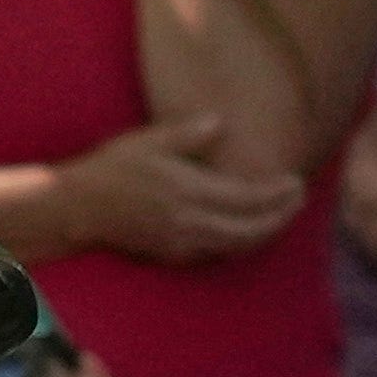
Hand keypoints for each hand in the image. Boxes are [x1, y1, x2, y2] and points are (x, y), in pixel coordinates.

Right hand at [59, 115, 301, 262]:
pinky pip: (216, 252)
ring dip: (264, 233)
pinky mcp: (171, 253)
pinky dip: (239, 242)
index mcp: (188, 191)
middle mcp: (189, 222)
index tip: (296, 182)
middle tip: (298, 200)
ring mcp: (181, 242)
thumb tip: (221, 122)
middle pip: (251, 229)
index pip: (248, 198)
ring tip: (281, 215)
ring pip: (237, 245)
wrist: (77, 208)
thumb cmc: (111, 169)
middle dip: (281, 217)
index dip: (278, 194)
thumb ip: (187, 134)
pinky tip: (247, 230)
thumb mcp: (148, 141)